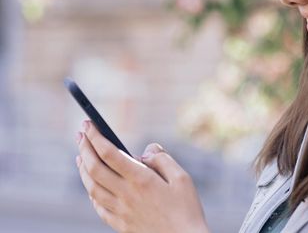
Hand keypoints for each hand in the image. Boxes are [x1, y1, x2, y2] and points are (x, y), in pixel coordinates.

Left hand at [75, 120, 208, 232]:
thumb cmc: (187, 210)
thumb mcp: (182, 178)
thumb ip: (163, 159)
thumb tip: (146, 151)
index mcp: (141, 180)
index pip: (109, 153)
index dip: (96, 137)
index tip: (89, 124)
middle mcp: (126, 195)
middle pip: (94, 168)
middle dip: (84, 148)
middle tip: (80, 134)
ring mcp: (121, 212)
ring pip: (91, 187)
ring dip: (82, 168)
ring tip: (80, 155)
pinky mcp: (121, 225)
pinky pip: (98, 206)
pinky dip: (90, 191)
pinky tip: (91, 185)